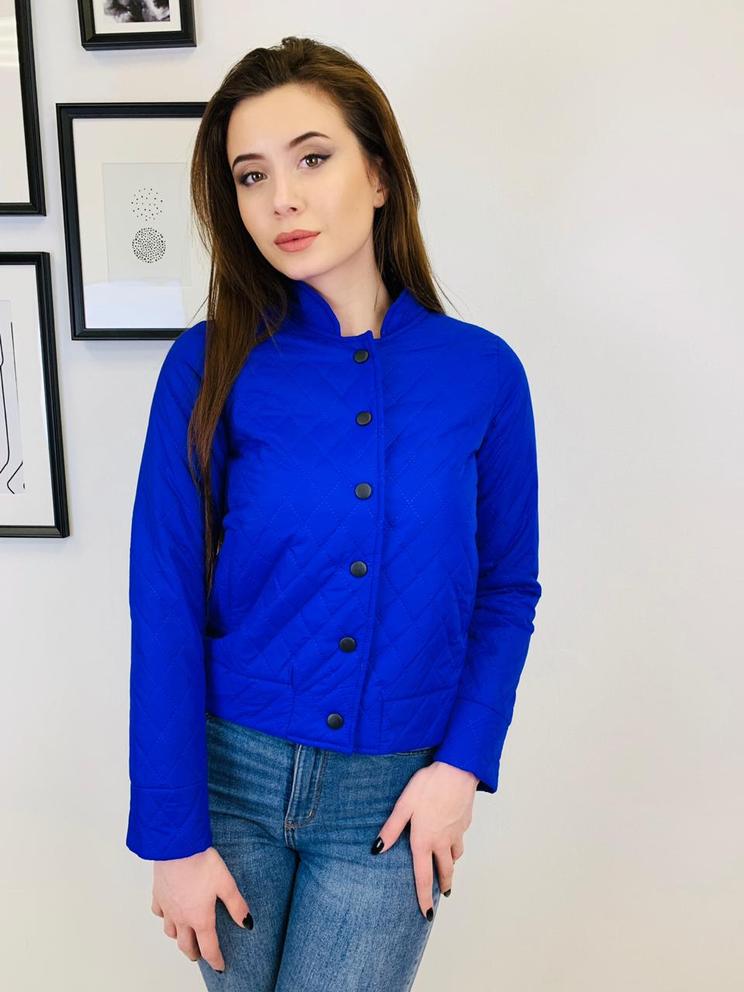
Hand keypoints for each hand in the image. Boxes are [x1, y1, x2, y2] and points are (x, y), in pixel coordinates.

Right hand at [151, 846, 253, 973]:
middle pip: (186, 945)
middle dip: (195, 953)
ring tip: (185, 937)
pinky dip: (165, 918)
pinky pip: (159, 913)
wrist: (177, 847)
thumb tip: (247, 923)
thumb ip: (236, 906)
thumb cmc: (202, 863)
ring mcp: (167, 907)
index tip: (220, 966)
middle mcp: (181, 917)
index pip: (208, 947)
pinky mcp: (158, 895)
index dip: (215, 959)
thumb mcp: (226, 884)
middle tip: (200, 956)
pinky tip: (169, 913)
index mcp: (200, 918)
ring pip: (170, 932)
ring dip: (179, 938)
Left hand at [371, 760, 476, 918]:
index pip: (424, 876)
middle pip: (445, 871)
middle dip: (443, 884)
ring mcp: (457, 832)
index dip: (424, 897)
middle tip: (442, 894)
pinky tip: (451, 835)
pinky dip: (456, 844)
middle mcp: (442, 841)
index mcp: (425, 840)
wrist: (458, 771)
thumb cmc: (428, 786)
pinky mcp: (465, 822)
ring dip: (451, 864)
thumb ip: (391, 828)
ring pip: (455, 856)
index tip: (425, 914)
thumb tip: (377, 849)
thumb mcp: (404, 804)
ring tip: (446, 866)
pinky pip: (460, 838)